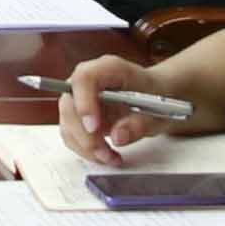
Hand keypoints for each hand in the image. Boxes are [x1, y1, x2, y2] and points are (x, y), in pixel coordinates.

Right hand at [58, 50, 189, 150]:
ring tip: (111, 156)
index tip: (94, 128)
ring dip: (86, 146)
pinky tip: (106, 154)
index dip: (84, 103)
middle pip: (70, 105)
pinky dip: (86, 150)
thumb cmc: (155, 97)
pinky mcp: (78, 116)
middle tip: (105, 151)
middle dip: (85, 134)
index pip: (84, 79)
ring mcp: (79, 98)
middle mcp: (88, 80)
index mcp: (109, 68)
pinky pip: (72, 135)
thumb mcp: (156, 112)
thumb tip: (117, 137)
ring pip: (68, 124)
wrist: (156, 97)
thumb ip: (137, 125)